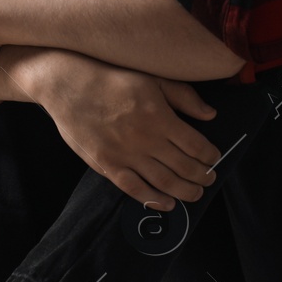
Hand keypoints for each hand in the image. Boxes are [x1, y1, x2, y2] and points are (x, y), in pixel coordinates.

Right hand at [35, 53, 223, 210]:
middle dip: (202, 176)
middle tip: (209, 178)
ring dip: (184, 191)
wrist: (67, 85)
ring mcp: (126, 154)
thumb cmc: (111, 78)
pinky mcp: (107, 165)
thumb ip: (183, 97)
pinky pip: (134, 189)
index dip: (209, 155)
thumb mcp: (151, 79)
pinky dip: (153, 199)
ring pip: (164, 181)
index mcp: (159, 116)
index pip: (195, 144)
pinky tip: (167, 203)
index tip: (214, 158)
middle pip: (184, 166)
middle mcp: (146, 139)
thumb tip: (210, 114)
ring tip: (195, 193)